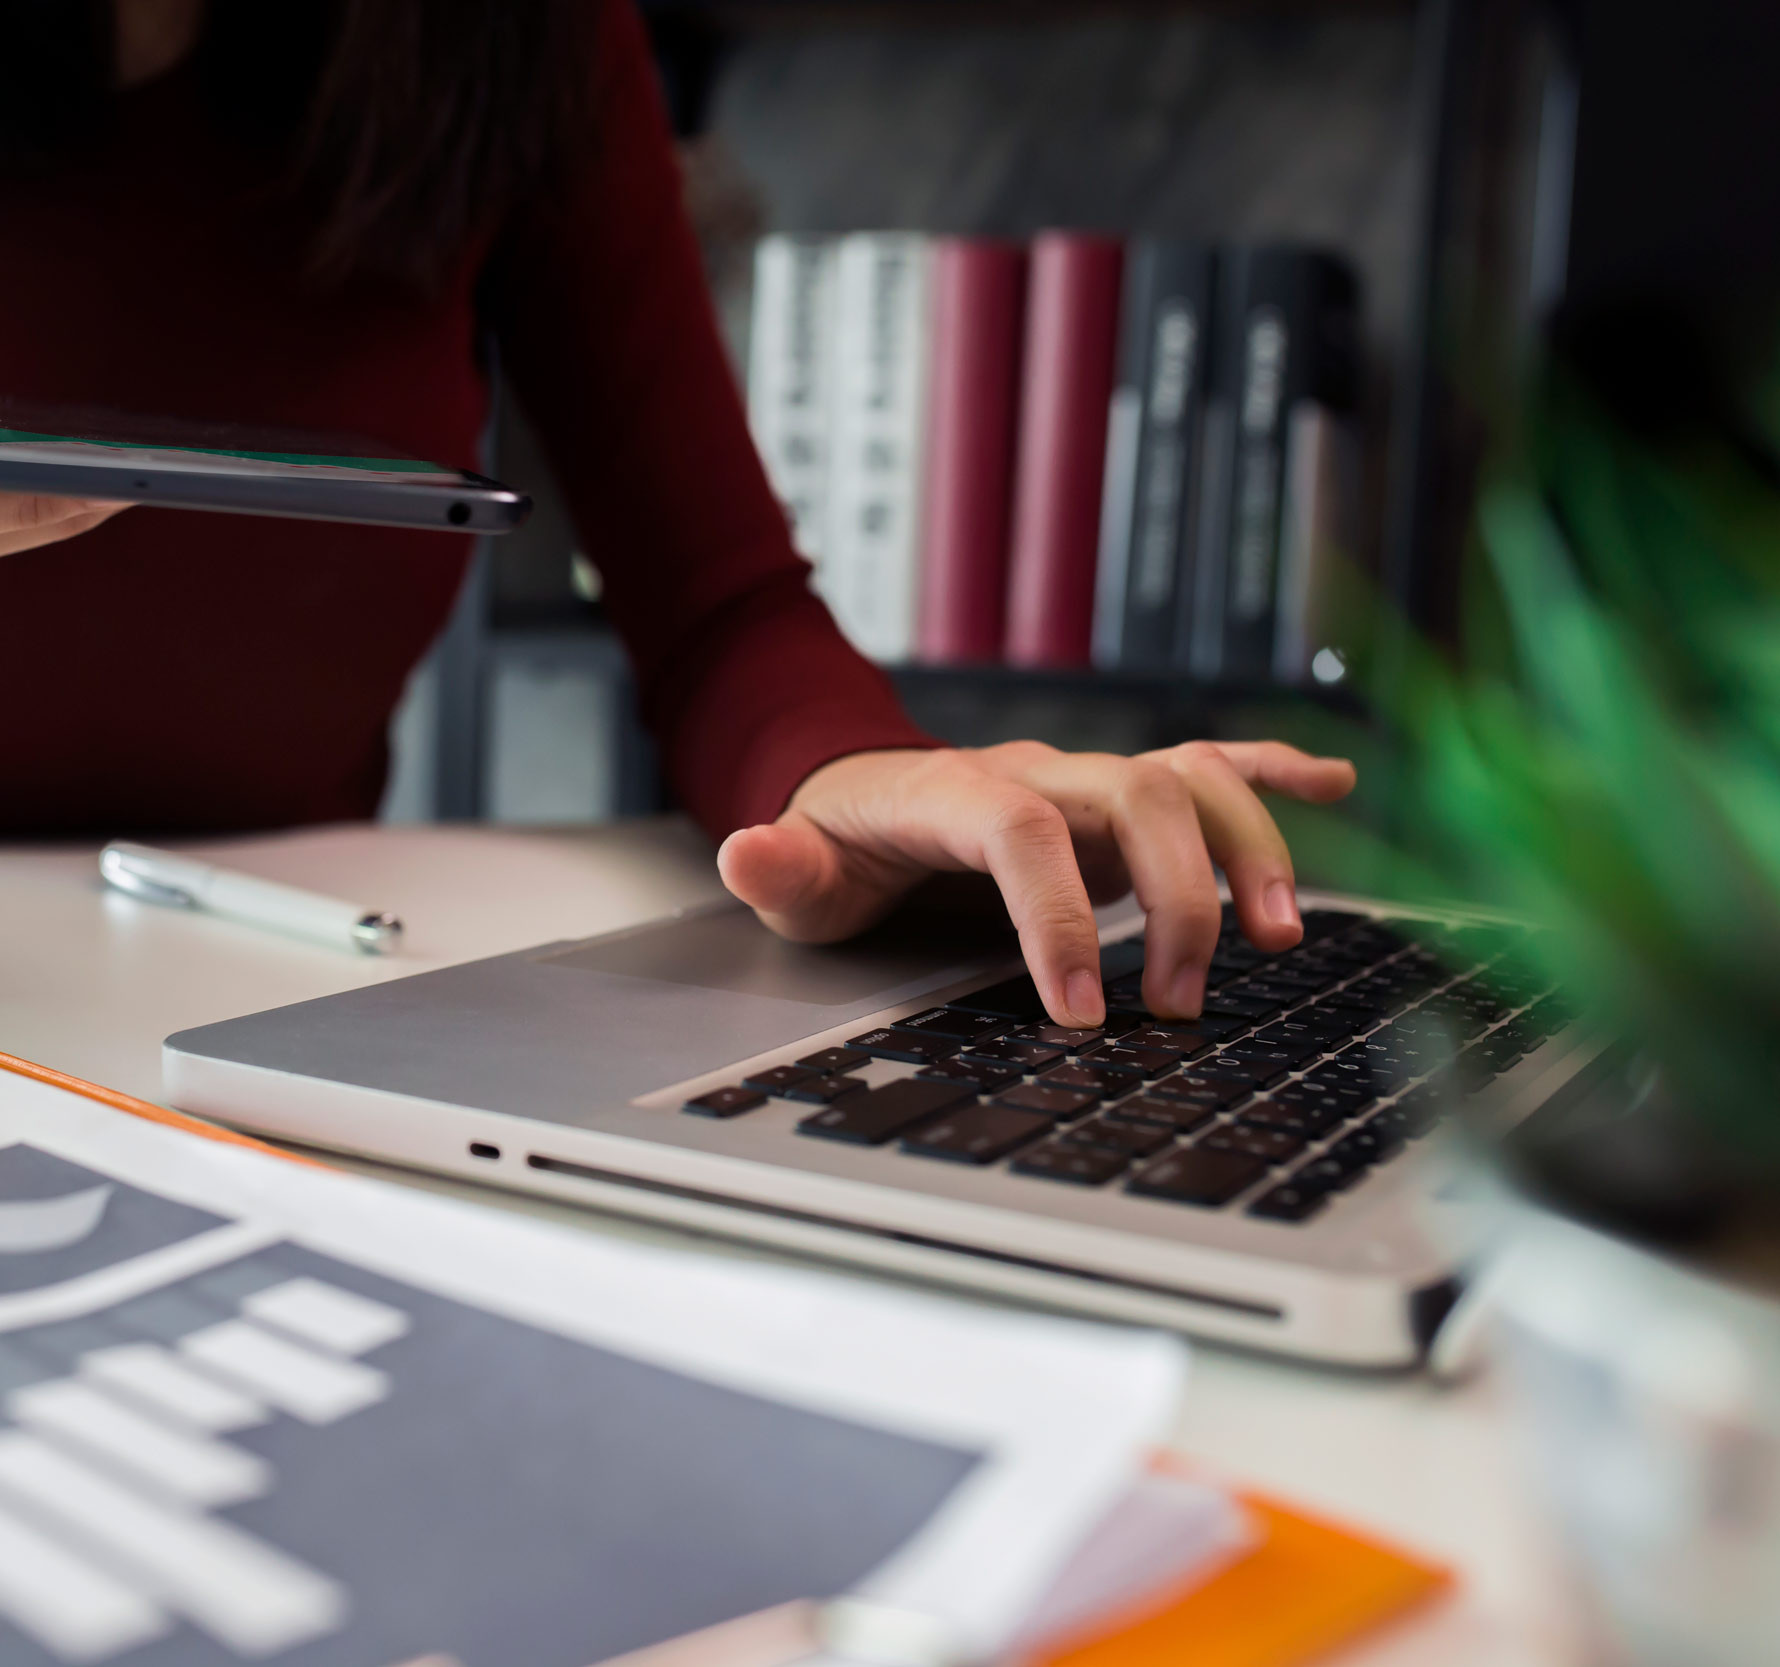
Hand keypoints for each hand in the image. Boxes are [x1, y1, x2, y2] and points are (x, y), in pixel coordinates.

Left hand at [717, 741, 1357, 1028]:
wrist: (857, 796)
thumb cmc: (837, 849)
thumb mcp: (796, 871)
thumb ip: (778, 868)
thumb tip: (747, 849)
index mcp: (948, 793)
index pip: (1019, 832)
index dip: (1057, 913)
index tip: (1076, 1010)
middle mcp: (1033, 773)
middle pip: (1135, 794)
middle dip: (1176, 896)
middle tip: (1172, 1004)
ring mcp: (1085, 779)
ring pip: (1189, 778)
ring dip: (1247, 849)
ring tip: (1276, 939)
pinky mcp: (1122, 798)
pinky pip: (1208, 764)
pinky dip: (1273, 771)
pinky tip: (1333, 786)